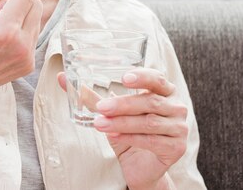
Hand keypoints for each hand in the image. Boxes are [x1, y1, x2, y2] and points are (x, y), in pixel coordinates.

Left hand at [58, 68, 187, 189]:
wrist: (141, 167)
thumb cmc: (128, 133)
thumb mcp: (110, 113)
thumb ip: (90, 96)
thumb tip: (62, 77)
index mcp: (164, 91)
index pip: (157, 78)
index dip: (142, 76)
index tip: (123, 78)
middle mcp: (176, 106)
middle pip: (150, 101)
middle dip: (123, 104)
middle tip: (101, 107)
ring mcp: (179, 127)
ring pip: (149, 121)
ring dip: (122, 122)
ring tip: (100, 123)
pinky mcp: (176, 147)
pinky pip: (152, 140)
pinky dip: (131, 136)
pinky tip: (114, 135)